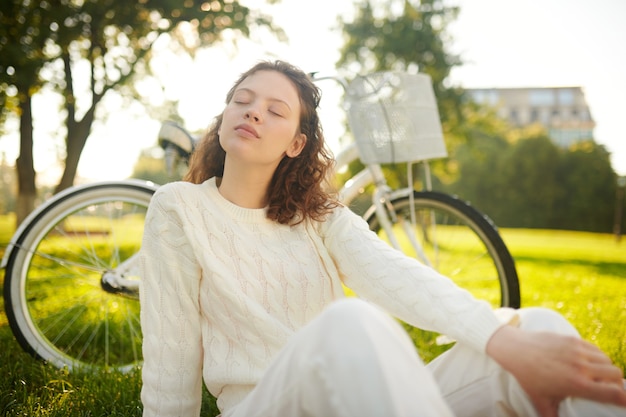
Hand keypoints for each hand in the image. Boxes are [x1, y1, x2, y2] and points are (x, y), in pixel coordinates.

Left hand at [486, 325, 625, 416]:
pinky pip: (595, 348)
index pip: (614, 393)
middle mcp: (581, 367)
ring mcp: (577, 351)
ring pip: (607, 360)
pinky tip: (590, 362)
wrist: (515, 349)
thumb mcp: (541, 402)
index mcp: (577, 384)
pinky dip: (597, 356)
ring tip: (601, 375)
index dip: (625, 399)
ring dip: (607, 368)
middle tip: (611, 388)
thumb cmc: (527, 377)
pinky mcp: (572, 339)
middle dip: (616, 383)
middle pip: (616, 374)